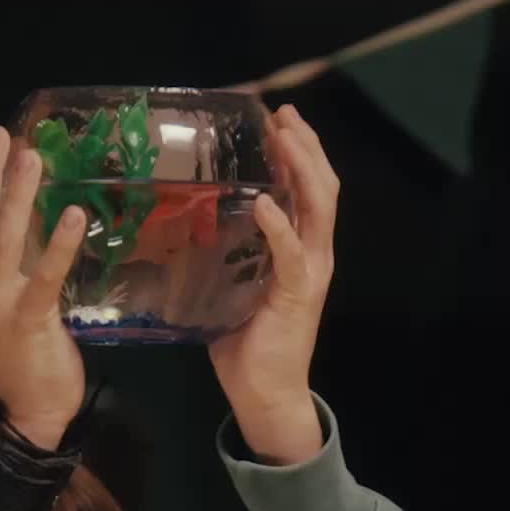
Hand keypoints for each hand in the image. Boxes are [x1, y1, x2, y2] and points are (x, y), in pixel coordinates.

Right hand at [0, 126, 86, 448]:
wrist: (26, 417)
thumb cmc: (20, 362)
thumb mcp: (3, 307)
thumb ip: (9, 267)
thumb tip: (29, 215)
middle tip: (5, 135)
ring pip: (3, 238)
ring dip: (18, 195)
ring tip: (33, 158)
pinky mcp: (27, 322)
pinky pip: (44, 276)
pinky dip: (58, 244)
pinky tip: (73, 216)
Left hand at [208, 106, 338, 462]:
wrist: (265, 397)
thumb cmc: (247, 351)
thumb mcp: (231, 293)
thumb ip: (222, 263)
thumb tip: (187, 238)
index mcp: (301, 254)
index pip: (309, 191)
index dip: (298, 154)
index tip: (277, 122)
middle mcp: (314, 256)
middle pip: (322, 186)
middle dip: (305, 146)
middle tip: (282, 114)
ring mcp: (310, 273)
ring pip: (318, 207)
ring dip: (302, 168)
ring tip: (284, 136)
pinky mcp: (297, 295)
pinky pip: (291, 252)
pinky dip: (279, 225)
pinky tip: (265, 201)